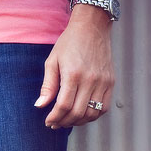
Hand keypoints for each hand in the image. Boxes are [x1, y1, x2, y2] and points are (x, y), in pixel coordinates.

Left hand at [35, 10, 114, 128]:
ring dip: (79, 122)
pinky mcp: (111, 82)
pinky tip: (82, 114)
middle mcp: (90, 80)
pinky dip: (93, 115)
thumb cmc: (69, 43)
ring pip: (92, 113)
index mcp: (73, 75)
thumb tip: (40, 106)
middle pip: (78, 113)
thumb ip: (47, 86)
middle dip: (64, 122)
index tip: (48, 121)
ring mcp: (103, 81)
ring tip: (68, 120)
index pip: (63, 106)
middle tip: (56, 123)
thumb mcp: (52, 62)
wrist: (92, 27)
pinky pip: (104, 107)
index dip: (54, 118)